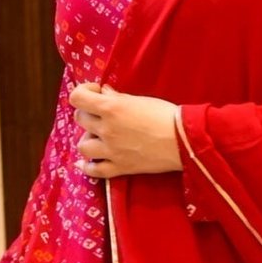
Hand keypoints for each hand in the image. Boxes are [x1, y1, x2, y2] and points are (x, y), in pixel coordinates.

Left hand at [68, 83, 182, 178]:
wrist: (184, 140)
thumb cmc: (165, 115)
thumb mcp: (140, 100)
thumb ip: (118, 97)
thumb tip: (104, 93)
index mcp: (111, 108)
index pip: (77, 98)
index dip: (83, 92)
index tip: (96, 93)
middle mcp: (106, 129)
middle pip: (80, 119)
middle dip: (88, 113)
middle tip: (101, 114)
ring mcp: (110, 151)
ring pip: (82, 146)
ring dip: (88, 138)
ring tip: (99, 137)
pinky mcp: (119, 168)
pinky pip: (94, 171)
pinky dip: (87, 167)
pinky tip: (86, 163)